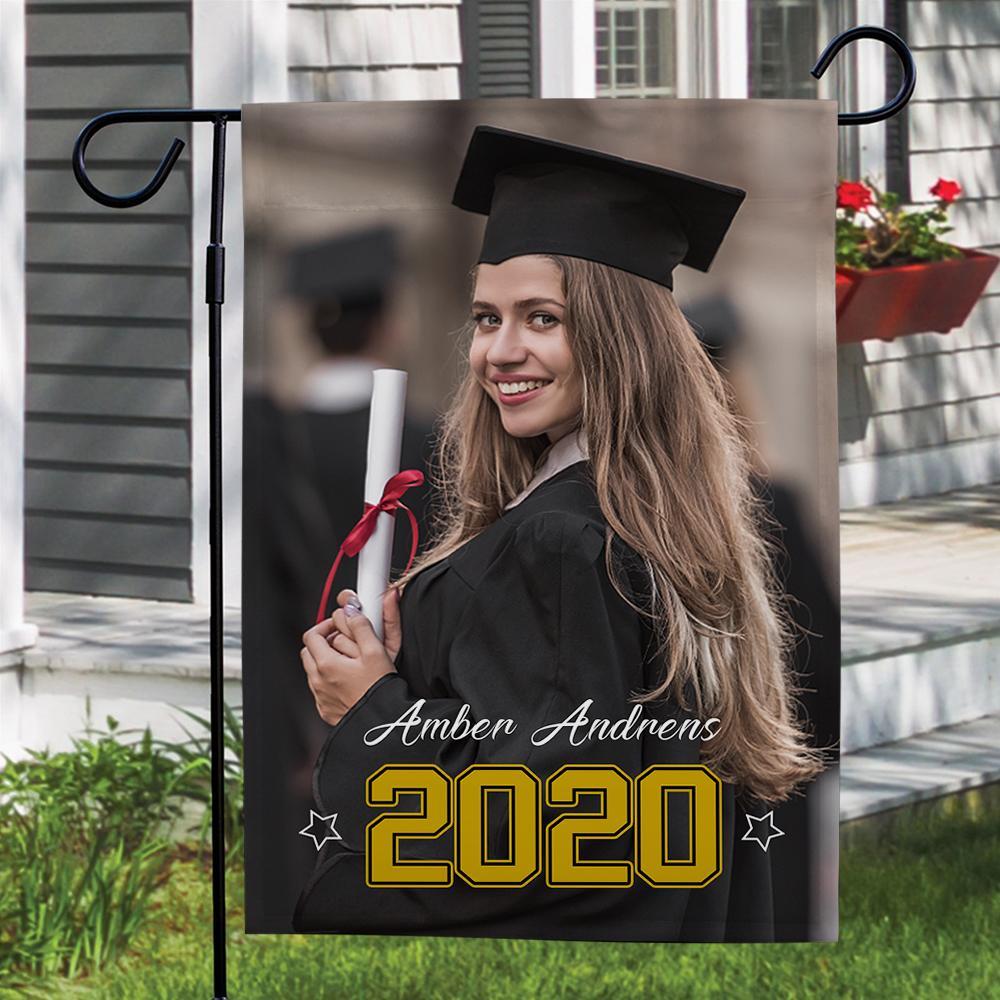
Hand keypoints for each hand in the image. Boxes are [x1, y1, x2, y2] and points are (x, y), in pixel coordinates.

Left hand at [301, 588, 398, 725]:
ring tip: (350, 662)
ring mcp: (320, 697)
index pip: (312, 635)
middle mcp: (318, 681)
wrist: (382, 725)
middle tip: (345, 641)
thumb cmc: (380, 690)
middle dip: (325, 642)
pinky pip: (321, 688)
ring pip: (314, 670)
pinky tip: (349, 680)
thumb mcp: (376, 651)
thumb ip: (361, 627)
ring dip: (327, 661)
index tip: (340, 625)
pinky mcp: (326, 709)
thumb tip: (351, 611)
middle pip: (310, 651)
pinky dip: (330, 680)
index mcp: (326, 664)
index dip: (326, 625)